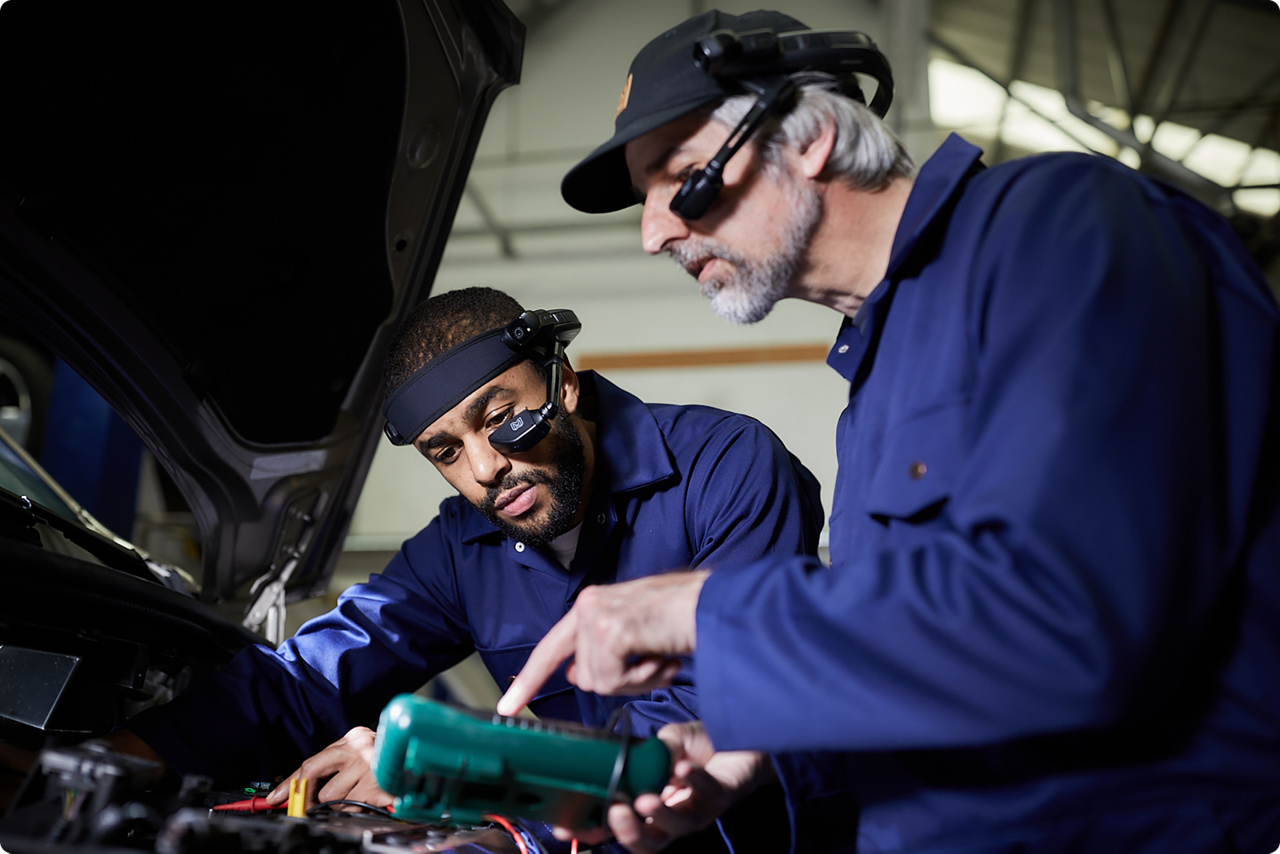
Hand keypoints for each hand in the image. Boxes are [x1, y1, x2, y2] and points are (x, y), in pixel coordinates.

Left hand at [265, 726, 391, 811]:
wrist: (425, 761)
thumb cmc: (390, 762)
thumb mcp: (361, 758)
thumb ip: (336, 769)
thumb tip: (303, 790)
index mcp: (352, 737)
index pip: (311, 761)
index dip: (290, 782)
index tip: (274, 798)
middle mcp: (359, 747)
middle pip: (313, 772)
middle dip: (306, 793)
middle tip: (304, 806)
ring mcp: (369, 764)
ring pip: (332, 796)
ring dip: (341, 804)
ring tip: (360, 796)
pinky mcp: (377, 784)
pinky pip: (352, 805)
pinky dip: (358, 807)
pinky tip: (371, 798)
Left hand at [497, 570, 708, 715]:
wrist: (716, 606)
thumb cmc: (688, 619)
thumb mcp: (638, 635)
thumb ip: (604, 651)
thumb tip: (576, 674)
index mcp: (593, 604)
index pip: (551, 647)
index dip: (529, 680)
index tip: (507, 708)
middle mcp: (588, 604)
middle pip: (581, 676)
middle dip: (619, 681)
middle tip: (654, 662)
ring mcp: (597, 616)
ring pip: (597, 682)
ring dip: (636, 680)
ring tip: (662, 656)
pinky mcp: (610, 631)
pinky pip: (612, 682)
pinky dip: (642, 680)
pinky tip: (663, 657)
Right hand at [558, 722, 773, 853]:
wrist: (746, 737)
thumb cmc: (704, 743)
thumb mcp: (669, 740)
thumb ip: (650, 750)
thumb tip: (632, 758)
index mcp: (653, 803)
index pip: (619, 825)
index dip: (593, 830)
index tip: (567, 828)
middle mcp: (675, 813)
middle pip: (647, 843)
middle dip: (628, 834)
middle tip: (615, 813)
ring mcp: (700, 808)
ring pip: (677, 828)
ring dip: (659, 815)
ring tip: (646, 797)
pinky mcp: (723, 796)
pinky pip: (707, 794)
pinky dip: (693, 780)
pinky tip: (683, 766)